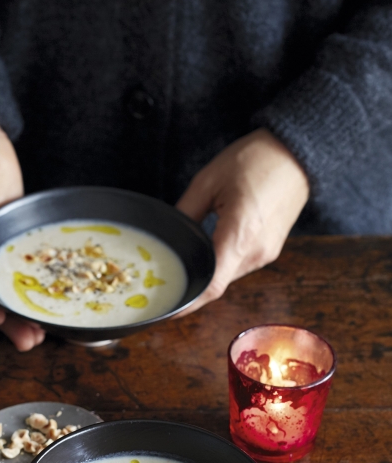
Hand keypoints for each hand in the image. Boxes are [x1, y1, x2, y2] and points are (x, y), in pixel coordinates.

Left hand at [176, 129, 309, 309]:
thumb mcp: (207, 182)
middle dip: (193, 284)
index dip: (189, 303)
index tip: (169, 310)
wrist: (295, 153)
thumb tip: (169, 236)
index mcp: (240, 236)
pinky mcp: (271, 249)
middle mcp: (257, 252)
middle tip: (166, 283)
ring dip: (209, 273)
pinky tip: (209, 252)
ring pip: (229, 275)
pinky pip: (241, 265)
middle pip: (218, 283)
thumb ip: (185, 213)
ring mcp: (267, 253)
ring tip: (185, 264)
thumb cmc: (254, 160)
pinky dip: (223, 263)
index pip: (212, 286)